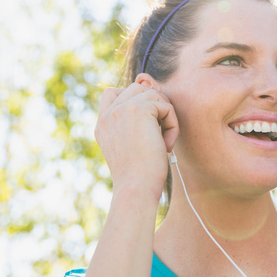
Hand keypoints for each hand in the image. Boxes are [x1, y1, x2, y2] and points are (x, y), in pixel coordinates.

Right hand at [95, 82, 178, 200]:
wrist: (136, 187)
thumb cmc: (139, 175)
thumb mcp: (131, 146)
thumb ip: (133, 124)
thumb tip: (154, 99)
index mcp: (102, 125)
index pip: (112, 93)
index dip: (134, 99)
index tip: (148, 123)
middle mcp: (108, 114)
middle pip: (136, 89)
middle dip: (154, 105)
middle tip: (160, 131)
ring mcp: (121, 109)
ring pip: (153, 95)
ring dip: (165, 116)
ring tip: (164, 140)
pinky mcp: (139, 108)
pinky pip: (166, 106)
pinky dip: (173, 125)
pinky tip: (167, 145)